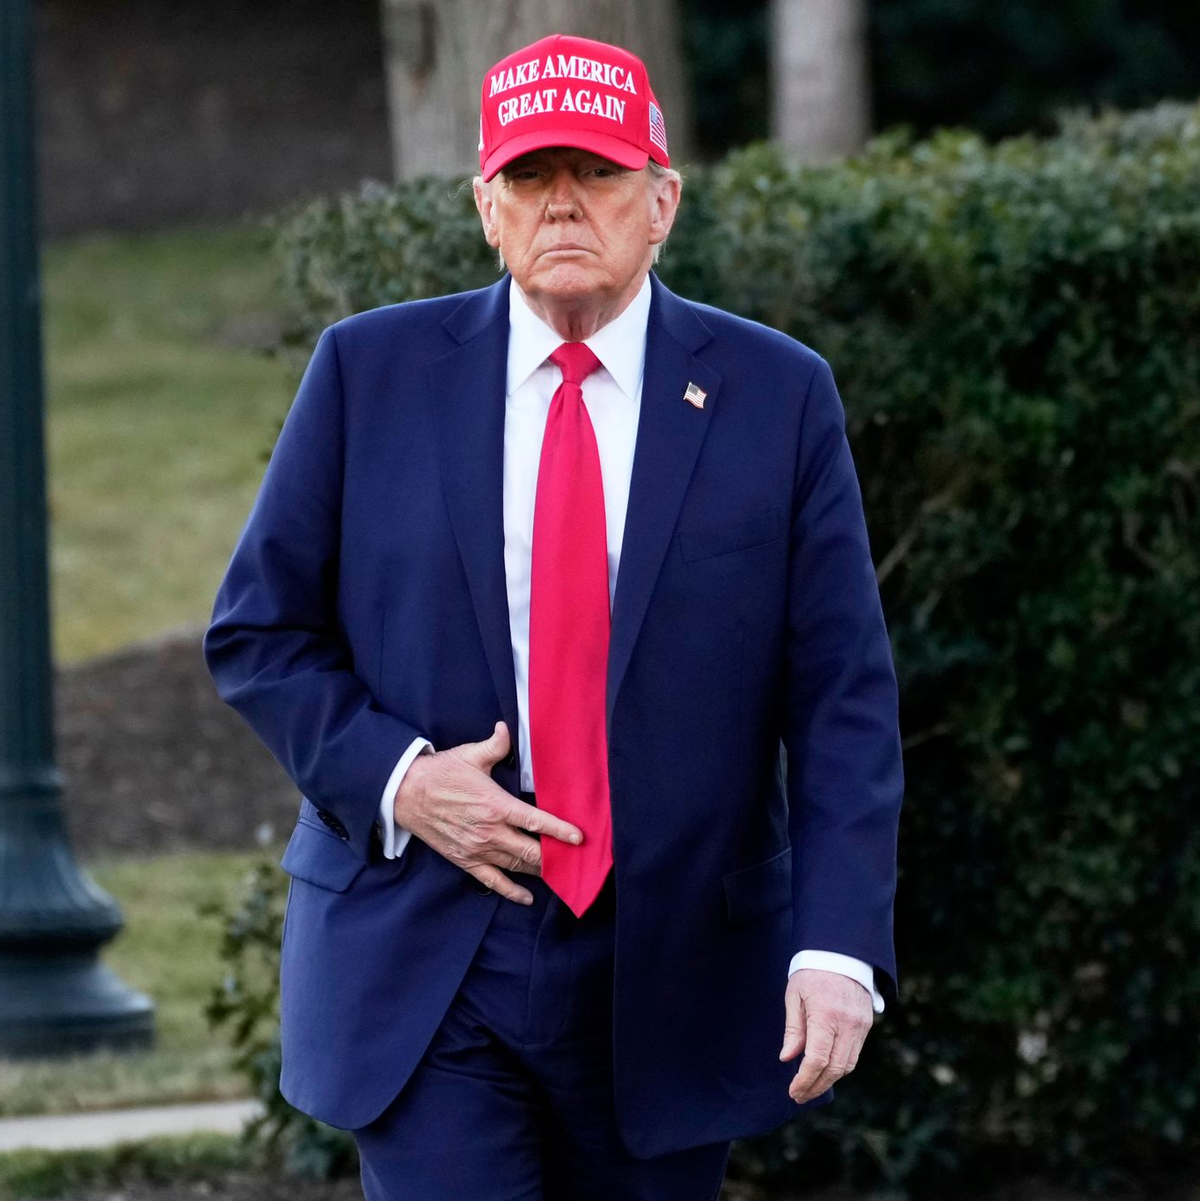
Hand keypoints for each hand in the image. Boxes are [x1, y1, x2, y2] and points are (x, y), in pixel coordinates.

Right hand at [393, 721, 582, 904]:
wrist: (406, 794)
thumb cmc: (441, 773)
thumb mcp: (470, 755)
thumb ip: (495, 745)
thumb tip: (507, 728)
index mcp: (496, 805)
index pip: (535, 822)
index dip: (559, 831)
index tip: (579, 838)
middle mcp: (489, 831)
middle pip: (530, 851)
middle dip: (554, 856)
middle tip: (574, 859)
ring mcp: (477, 849)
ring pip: (516, 866)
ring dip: (538, 871)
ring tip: (559, 872)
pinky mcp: (465, 861)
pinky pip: (492, 881)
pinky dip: (511, 891)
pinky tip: (527, 897)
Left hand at [780, 968, 872, 1103]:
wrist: (842, 952)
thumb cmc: (812, 972)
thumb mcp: (795, 995)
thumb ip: (793, 1029)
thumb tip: (787, 1058)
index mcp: (826, 1015)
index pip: (818, 1059)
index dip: (805, 1079)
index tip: (794, 1091)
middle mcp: (848, 1024)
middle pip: (835, 1068)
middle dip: (816, 1086)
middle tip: (799, 1095)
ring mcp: (861, 1026)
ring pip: (847, 1065)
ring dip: (829, 1080)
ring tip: (810, 1086)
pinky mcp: (867, 1025)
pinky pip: (855, 1054)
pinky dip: (840, 1066)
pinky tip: (825, 1070)